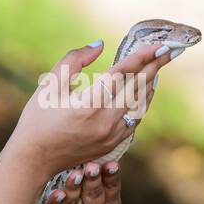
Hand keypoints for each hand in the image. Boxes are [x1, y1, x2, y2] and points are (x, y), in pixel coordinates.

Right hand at [10, 40, 171, 174]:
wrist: (35, 158)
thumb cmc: (38, 119)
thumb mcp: (50, 84)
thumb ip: (74, 60)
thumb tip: (99, 45)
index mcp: (88, 104)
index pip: (122, 74)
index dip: (142, 57)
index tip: (157, 45)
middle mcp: (104, 121)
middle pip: (137, 88)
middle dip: (154, 67)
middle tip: (168, 51)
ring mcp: (111, 135)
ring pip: (140, 105)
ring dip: (150, 84)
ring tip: (158, 66)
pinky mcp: (112, 144)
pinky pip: (135, 120)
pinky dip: (141, 103)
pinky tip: (144, 91)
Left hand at [41, 159, 121, 203]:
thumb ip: (109, 193)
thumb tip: (108, 158)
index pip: (112, 192)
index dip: (111, 177)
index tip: (110, 163)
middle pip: (94, 198)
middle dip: (93, 181)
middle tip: (91, 165)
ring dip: (73, 190)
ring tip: (74, 174)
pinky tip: (54, 194)